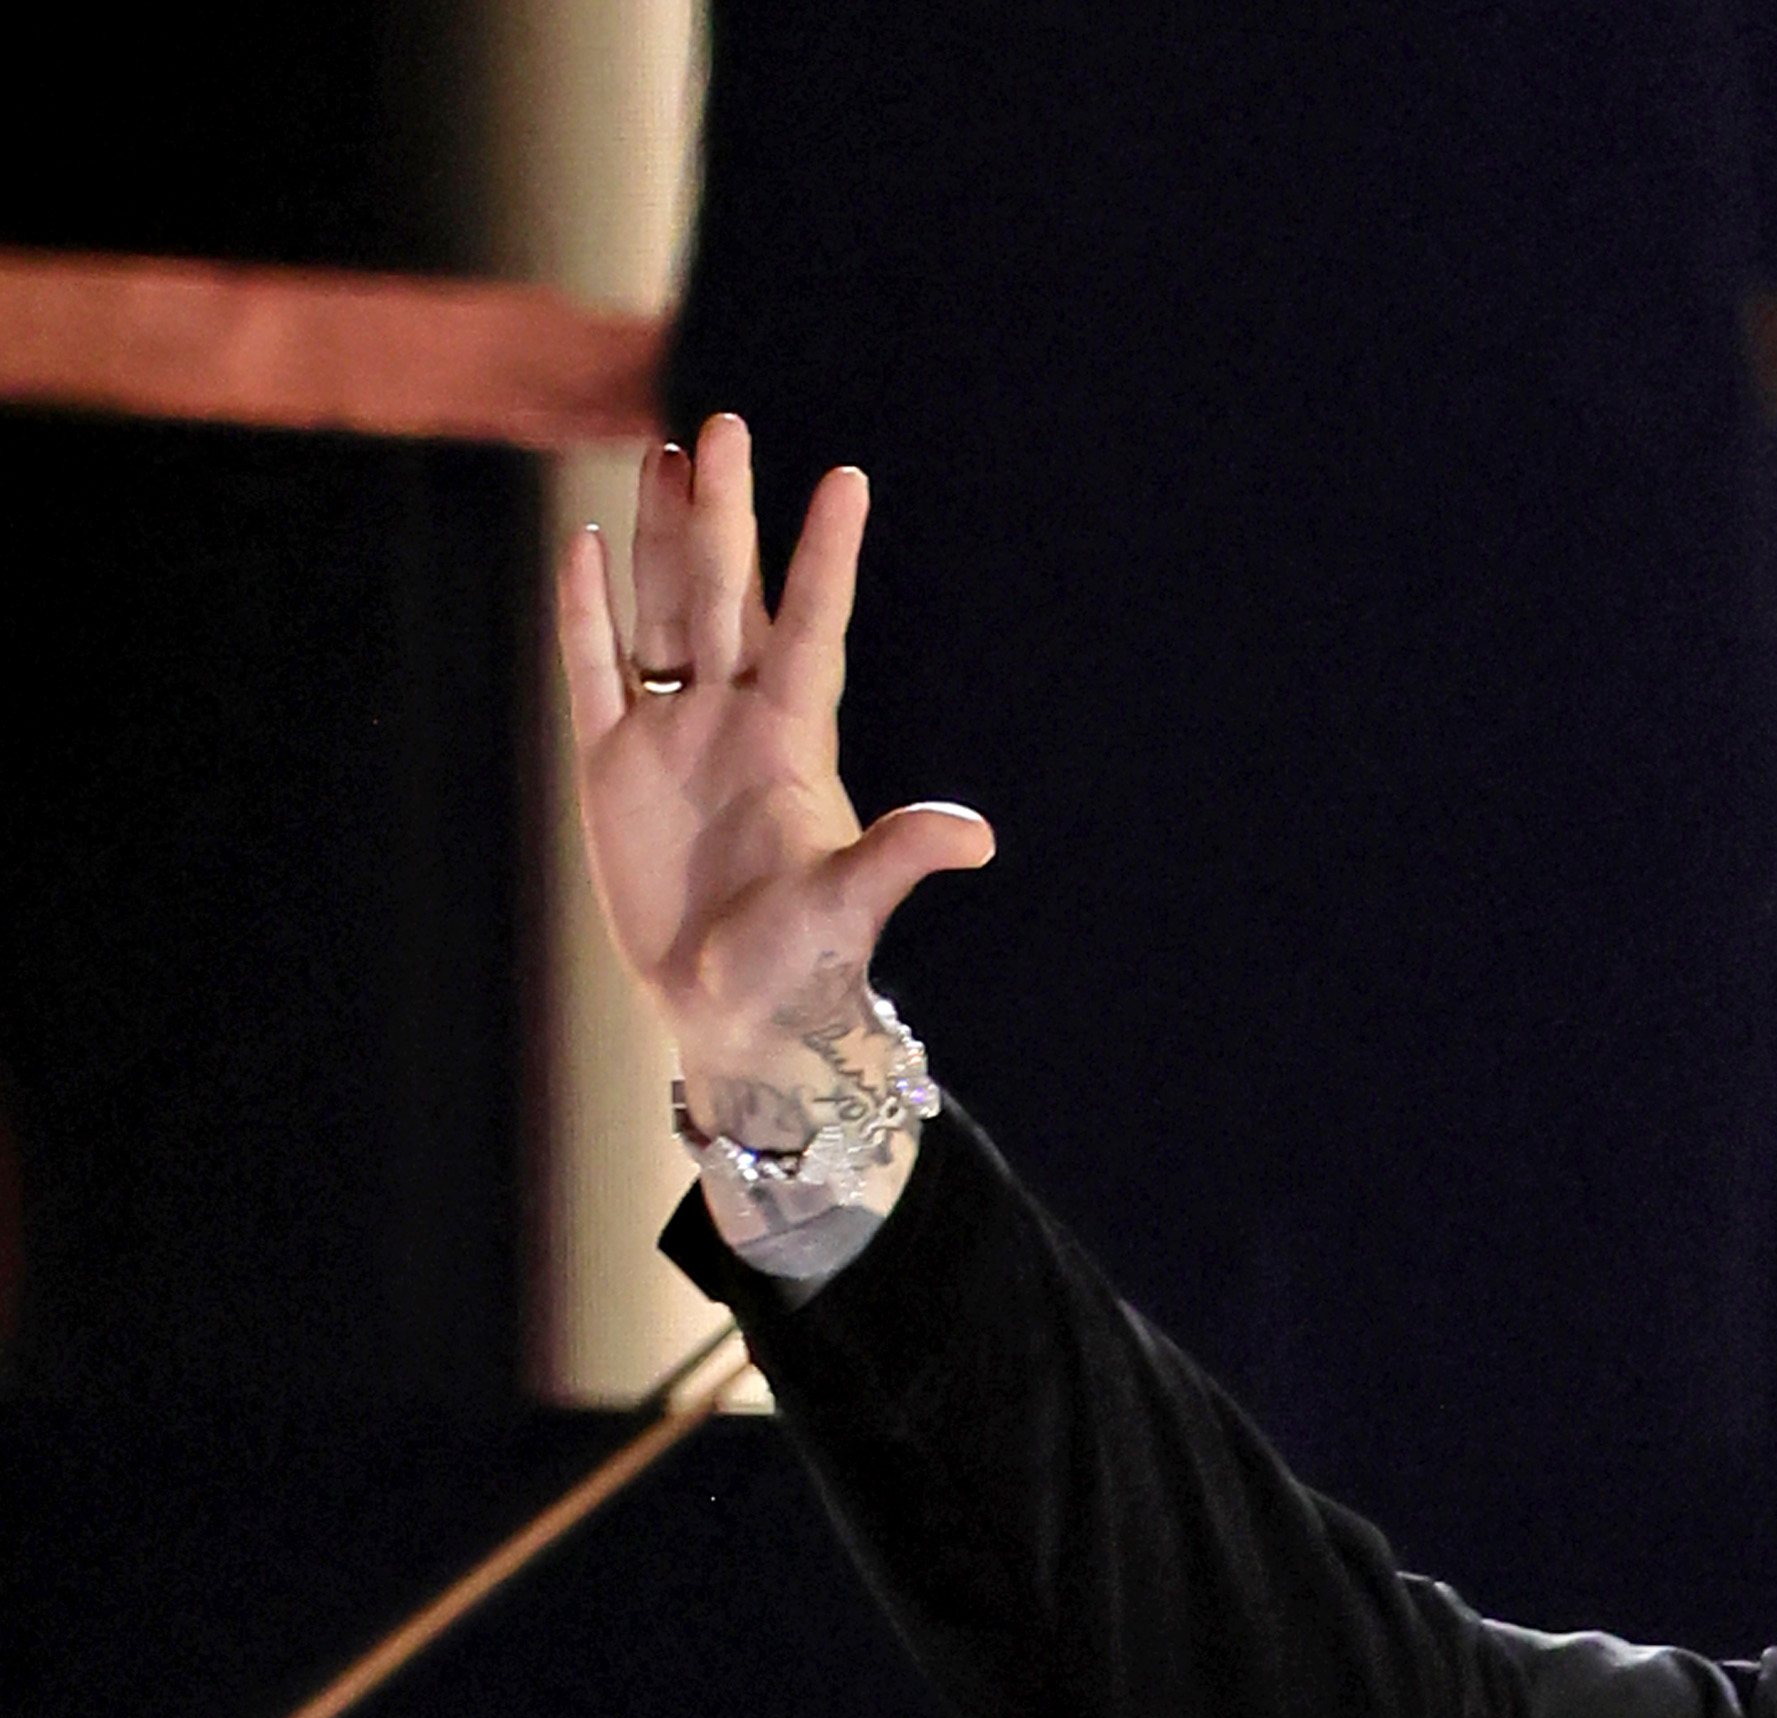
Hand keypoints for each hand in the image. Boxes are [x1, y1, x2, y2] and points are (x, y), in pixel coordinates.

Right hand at [556, 416, 991, 1160]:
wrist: (732, 1018)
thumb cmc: (800, 971)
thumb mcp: (847, 911)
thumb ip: (898, 859)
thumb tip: (976, 837)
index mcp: (795, 745)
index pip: (813, 631)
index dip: (826, 559)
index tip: (846, 480)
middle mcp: (735, 723)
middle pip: (727, 597)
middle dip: (723, 515)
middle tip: (721, 424)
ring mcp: (672, 738)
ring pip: (664, 612)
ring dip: (659, 537)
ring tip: (664, 455)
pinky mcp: (613, 767)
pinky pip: (596, 672)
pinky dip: (585, 613)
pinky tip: (583, 545)